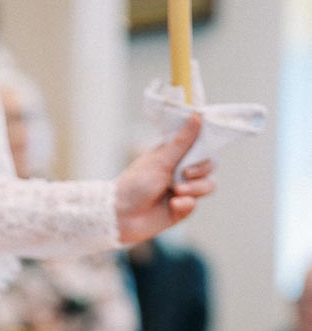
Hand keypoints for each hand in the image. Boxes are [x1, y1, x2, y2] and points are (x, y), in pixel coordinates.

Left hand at [115, 116, 215, 245]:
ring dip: (195, 187)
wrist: (122, 215)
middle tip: (184, 173)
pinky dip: (186, 203)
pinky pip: (195, 203)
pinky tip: (173, 204)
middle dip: (200, 169)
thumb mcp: (161, 159)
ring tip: (175, 191)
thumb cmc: (136, 184)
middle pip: (209, 165)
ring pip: (207, 185)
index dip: (206, 146)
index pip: (201, 145)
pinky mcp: (181, 209)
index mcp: (175, 154)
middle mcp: (181, 171)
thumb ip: (182, 141)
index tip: (204, 147)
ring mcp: (183, 190)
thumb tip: (198, 115)